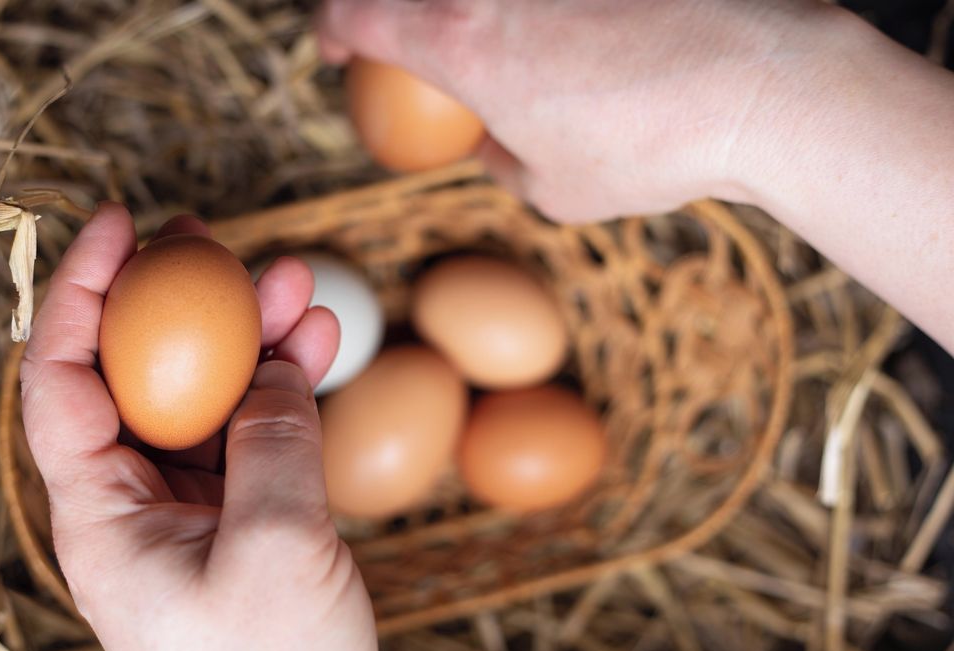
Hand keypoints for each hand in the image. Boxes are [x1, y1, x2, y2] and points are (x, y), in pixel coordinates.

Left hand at [19, 203, 377, 650]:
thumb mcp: (277, 549)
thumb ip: (273, 442)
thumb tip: (270, 364)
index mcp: (101, 514)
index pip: (59, 379)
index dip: (78, 291)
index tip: (118, 224)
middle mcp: (131, 502)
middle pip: (133, 374)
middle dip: (170, 298)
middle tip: (209, 236)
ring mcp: (186, 509)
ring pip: (202, 395)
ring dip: (247, 336)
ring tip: (297, 282)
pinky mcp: (237, 519)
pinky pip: (249, 432)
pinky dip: (282, 385)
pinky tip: (317, 343)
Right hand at [316, 0, 840, 222]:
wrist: (762, 86)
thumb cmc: (650, 149)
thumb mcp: (552, 190)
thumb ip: (500, 157)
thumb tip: (495, 141)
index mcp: (458, 38)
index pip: (352, 11)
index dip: (331, 30)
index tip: (339, 48)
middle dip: (386, 12)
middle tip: (399, 37)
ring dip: (465, 16)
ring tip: (493, 45)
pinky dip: (533, 13)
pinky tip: (567, 32)